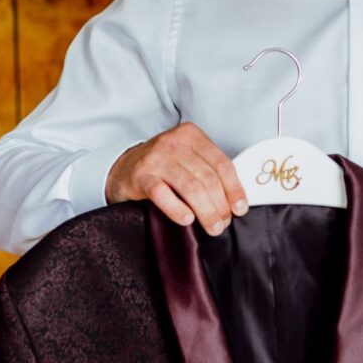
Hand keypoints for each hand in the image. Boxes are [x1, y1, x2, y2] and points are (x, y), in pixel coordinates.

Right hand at [105, 122, 248, 234]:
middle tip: (223, 223)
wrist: (123, 169)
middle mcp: (174, 142)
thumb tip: (235, 200)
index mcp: (191, 135)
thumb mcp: (187, 159)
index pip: (221, 163)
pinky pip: (163, 194)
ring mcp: (156, 158)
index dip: (234, 189)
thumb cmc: (162, 167)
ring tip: (212, 227)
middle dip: (220, 205)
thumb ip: (209, 171)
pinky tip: (187, 220)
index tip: (239, 209)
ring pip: (190, 187)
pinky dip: (177, 210)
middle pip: (207, 178)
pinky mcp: (140, 176)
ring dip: (205, 212)